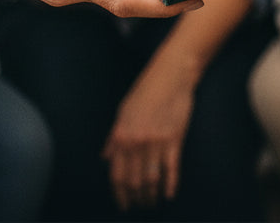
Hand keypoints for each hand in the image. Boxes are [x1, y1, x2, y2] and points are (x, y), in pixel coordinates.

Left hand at [102, 60, 194, 210]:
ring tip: (152, 202)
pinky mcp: (174, 139)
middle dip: (136, 199)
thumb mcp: (123, 110)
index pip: (117, 175)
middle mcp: (136, 142)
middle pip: (134, 182)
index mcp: (121, 135)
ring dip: (151, 196)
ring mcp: (155, 141)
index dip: (119, 194)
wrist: (170, 74)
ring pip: (151, 180)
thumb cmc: (146, 90)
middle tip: (140, 206)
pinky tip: (169, 195)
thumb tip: (105, 157)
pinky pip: (171, 170)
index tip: (123, 205)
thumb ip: (114, 136)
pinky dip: (170, 186)